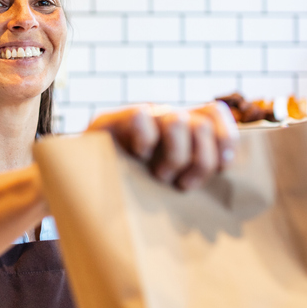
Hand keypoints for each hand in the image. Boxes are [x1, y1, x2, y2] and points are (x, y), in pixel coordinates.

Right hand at [86, 102, 237, 190]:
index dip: (225, 139)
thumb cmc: (133, 194)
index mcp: (182, 128)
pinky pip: (140, 117)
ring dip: (175, 156)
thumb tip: (228, 187)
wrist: (77, 189)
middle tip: (181, 184)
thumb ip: (197, 175)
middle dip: (199, 162)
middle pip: (202, 125)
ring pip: (177, 121)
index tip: (221, 168)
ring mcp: (138, 117)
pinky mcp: (110, 120)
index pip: (215, 113)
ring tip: (160, 176)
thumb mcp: (173, 185)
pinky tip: (138, 157)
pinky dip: (144, 141)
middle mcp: (163, 117)